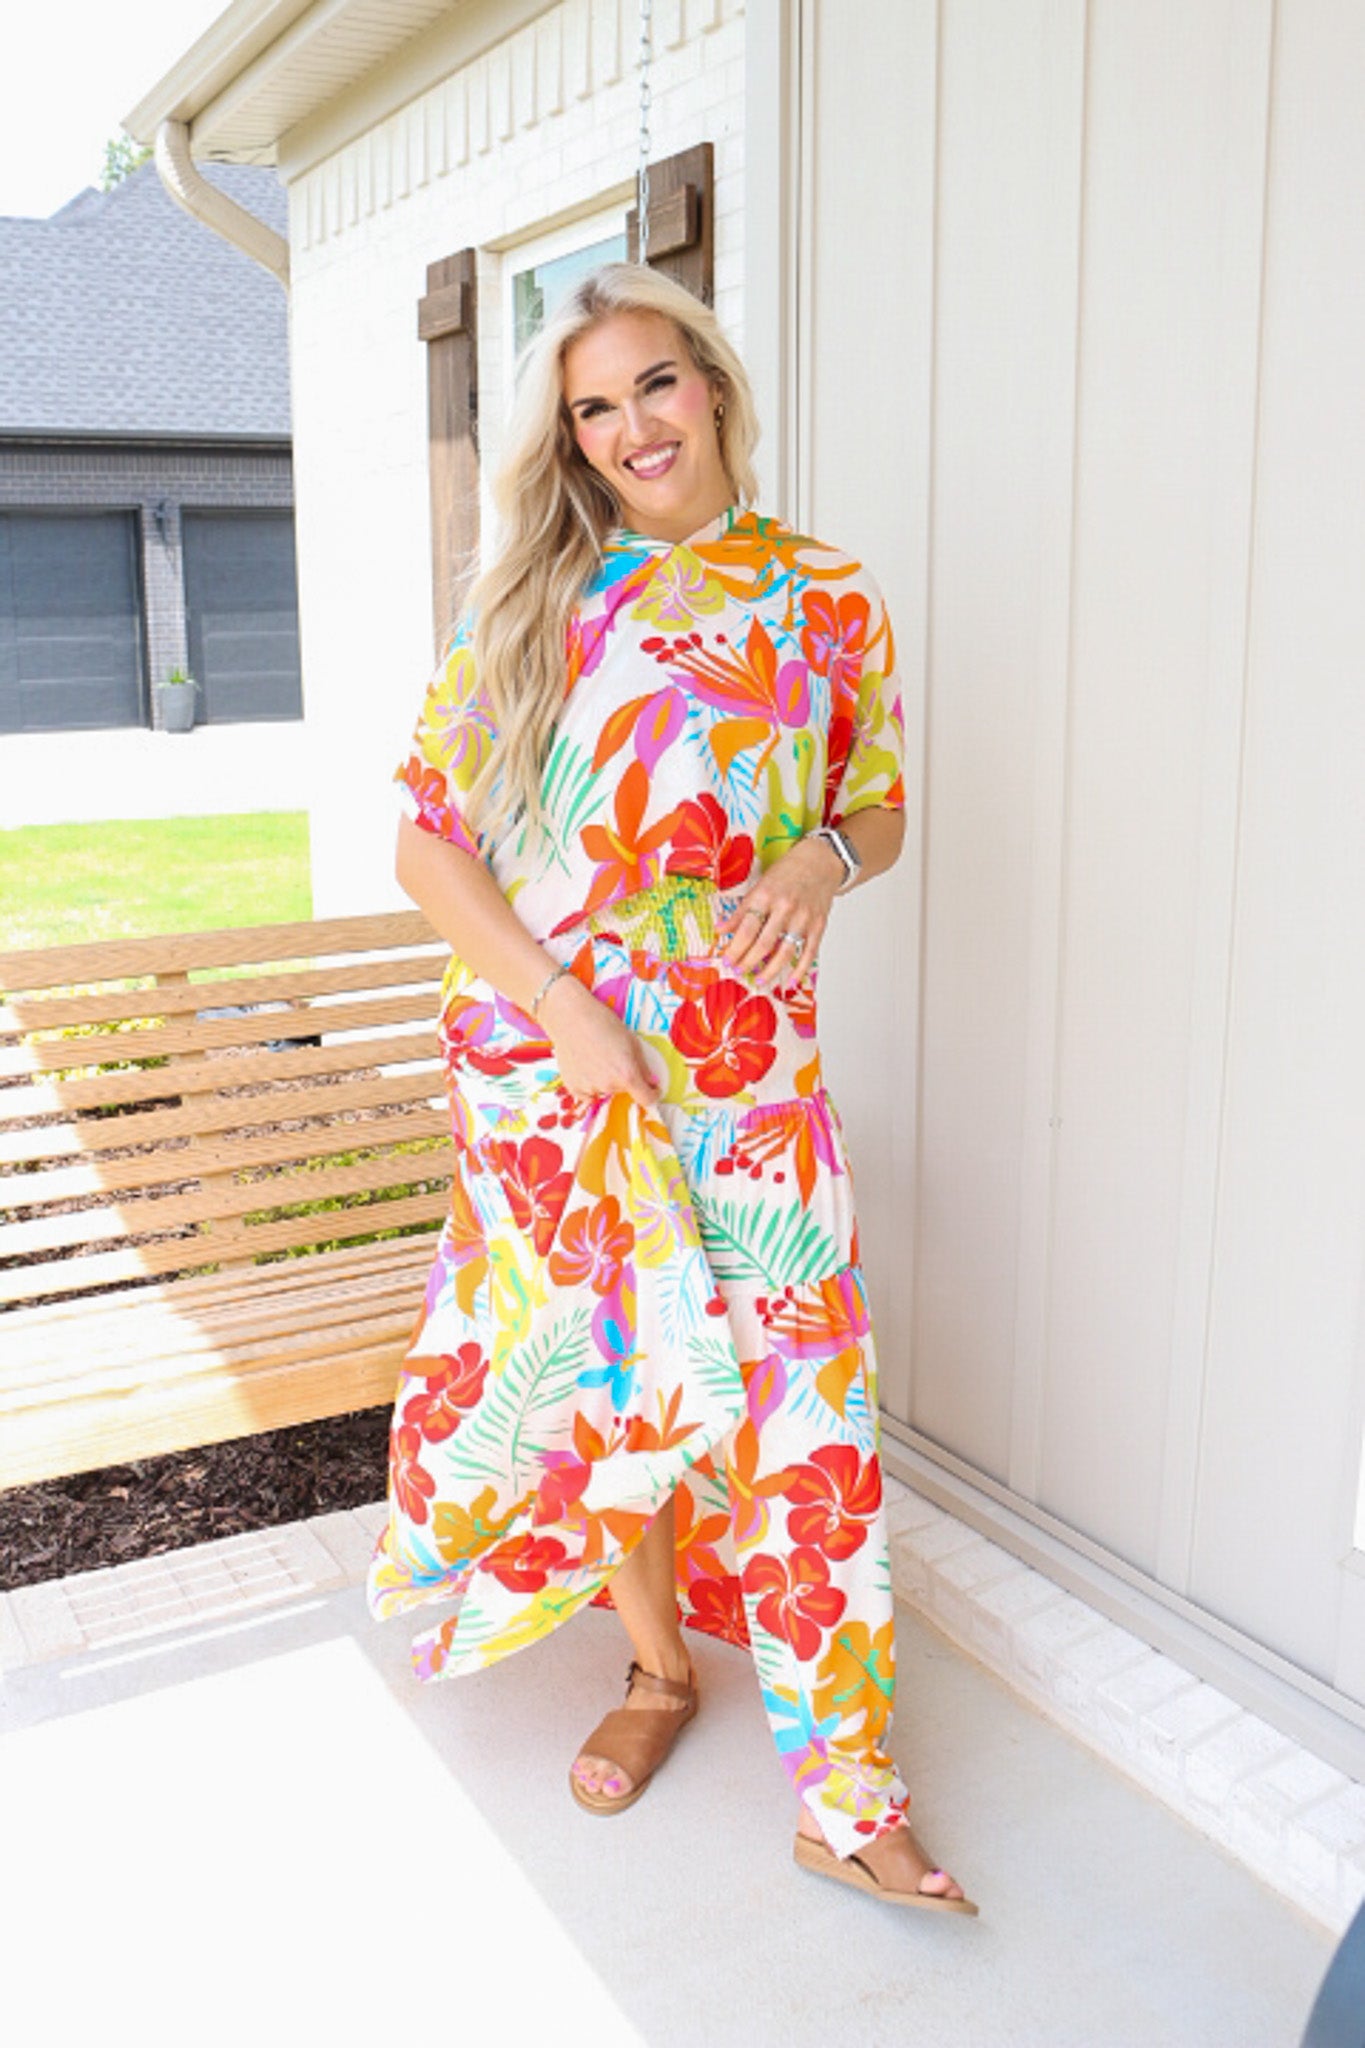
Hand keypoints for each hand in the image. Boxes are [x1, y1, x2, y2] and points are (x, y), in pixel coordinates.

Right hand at [539, 974, 661, 1110]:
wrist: (570, 1016)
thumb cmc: (602, 1023)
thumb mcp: (632, 1041)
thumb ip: (644, 1067)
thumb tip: (651, 1082)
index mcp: (627, 1075)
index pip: (646, 1099)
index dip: (652, 1094)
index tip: (651, 1088)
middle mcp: (608, 1086)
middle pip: (624, 1092)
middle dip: (624, 1079)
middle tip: (615, 1057)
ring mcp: (589, 1088)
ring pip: (606, 1091)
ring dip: (606, 1081)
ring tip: (597, 1058)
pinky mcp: (573, 1087)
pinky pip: (588, 1094)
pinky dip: (590, 1084)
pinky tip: (586, 1065)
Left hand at [712, 835, 844, 986]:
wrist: (821, 860)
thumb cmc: (788, 871)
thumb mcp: (760, 885)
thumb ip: (741, 910)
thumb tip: (721, 930)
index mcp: (766, 895)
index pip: (746, 929)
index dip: (735, 948)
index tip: (727, 960)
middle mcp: (785, 907)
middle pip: (763, 943)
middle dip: (748, 962)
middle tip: (738, 971)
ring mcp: (803, 918)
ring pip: (785, 952)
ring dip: (770, 970)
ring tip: (759, 980)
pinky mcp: (818, 925)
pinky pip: (808, 953)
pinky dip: (800, 970)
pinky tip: (791, 981)